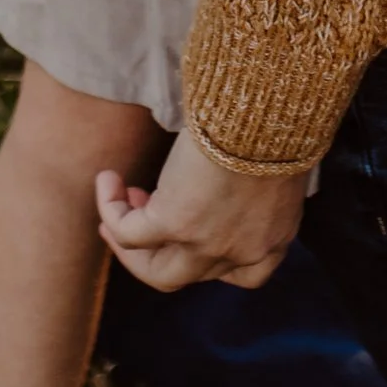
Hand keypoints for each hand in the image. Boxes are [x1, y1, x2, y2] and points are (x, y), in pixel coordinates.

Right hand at [95, 130, 304, 293]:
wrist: (266, 112)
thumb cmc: (275, 122)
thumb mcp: (277, 166)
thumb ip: (258, 184)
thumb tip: (235, 169)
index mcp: (273, 239)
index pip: (241, 273)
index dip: (205, 253)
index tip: (187, 226)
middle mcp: (242, 252)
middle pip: (188, 274)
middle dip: (155, 249)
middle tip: (138, 211)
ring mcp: (207, 244)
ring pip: (156, 270)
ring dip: (127, 242)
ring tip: (117, 197)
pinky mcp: (175, 223)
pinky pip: (129, 232)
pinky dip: (112, 210)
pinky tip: (108, 179)